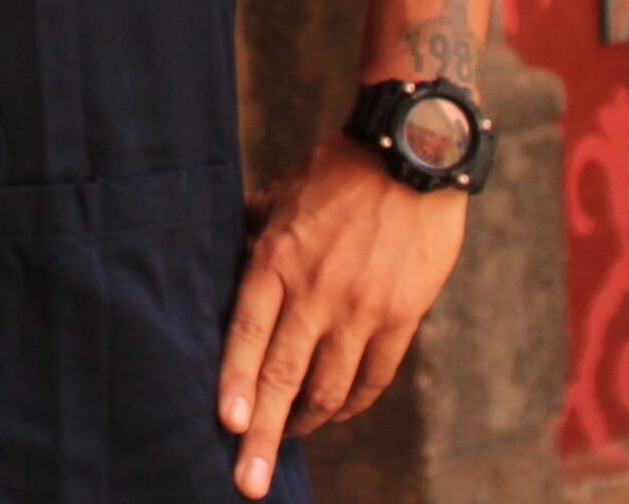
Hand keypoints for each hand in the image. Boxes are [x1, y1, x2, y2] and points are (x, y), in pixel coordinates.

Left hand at [216, 133, 465, 497]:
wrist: (412, 157)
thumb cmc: (335, 173)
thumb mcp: (281, 196)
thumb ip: (252, 231)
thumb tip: (217, 250)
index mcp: (277, 259)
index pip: (248, 332)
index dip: (234, 381)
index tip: (224, 424)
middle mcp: (316, 292)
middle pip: (284, 375)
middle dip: (262, 434)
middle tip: (246, 481)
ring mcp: (362, 309)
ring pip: (330, 387)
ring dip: (305, 420)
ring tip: (283, 438)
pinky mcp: (401, 318)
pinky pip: (373, 376)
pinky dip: (352, 403)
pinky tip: (335, 414)